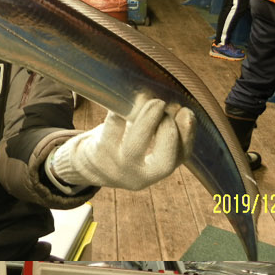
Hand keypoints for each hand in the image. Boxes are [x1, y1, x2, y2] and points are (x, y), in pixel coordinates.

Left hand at [46, 92, 195, 192]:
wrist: (87, 164)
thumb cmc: (125, 147)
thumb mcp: (148, 146)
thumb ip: (164, 130)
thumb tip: (176, 103)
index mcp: (157, 170)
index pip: (181, 156)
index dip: (187, 134)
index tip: (187, 112)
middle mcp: (140, 176)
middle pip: (164, 159)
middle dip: (167, 128)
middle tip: (161, 104)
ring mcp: (119, 166)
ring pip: (137, 143)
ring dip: (146, 116)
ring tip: (147, 98)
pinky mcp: (100, 152)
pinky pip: (114, 125)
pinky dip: (121, 109)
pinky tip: (122, 99)